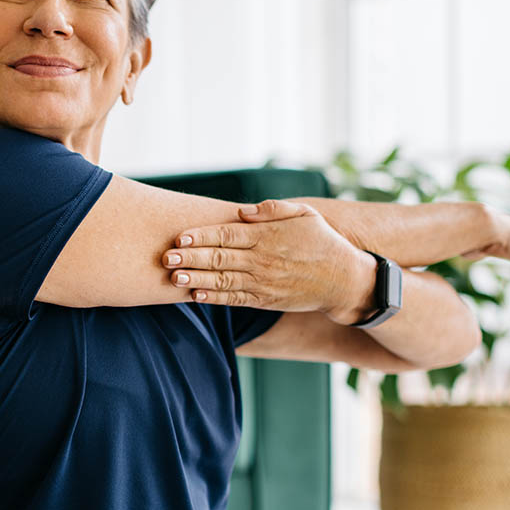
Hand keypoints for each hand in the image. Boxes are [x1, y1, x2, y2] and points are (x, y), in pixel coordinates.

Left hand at [162, 199, 371, 313]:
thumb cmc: (322, 241)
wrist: (344, 280)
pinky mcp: (266, 300)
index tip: (180, 237)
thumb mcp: (304, 214)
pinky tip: (196, 295)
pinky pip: (235, 299)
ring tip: (173, 277)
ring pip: (223, 281)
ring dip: (196, 280)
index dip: (201, 236)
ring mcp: (263, 282)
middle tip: (165, 257)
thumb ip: (273, 209)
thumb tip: (243, 210)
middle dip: (190, 259)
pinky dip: (215, 298)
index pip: (227, 234)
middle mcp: (262, 260)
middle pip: (219, 258)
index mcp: (267, 236)